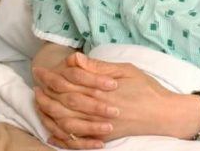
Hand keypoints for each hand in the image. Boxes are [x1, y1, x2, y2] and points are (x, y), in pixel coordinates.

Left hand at [35, 54, 188, 145]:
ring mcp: (100, 126)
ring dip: (49, 112)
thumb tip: (75, 59)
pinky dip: (62, 136)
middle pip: (64, 102)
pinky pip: (78, 140)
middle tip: (34, 84)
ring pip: (67, 121)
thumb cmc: (146, 88)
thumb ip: (98, 67)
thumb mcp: (125, 70)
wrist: (165, 115)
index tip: (40, 70)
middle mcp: (99, 110)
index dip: (51, 77)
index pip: (69, 83)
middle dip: (46, 92)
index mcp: (102, 90)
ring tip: (39, 103)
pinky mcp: (105, 138)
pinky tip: (52, 130)